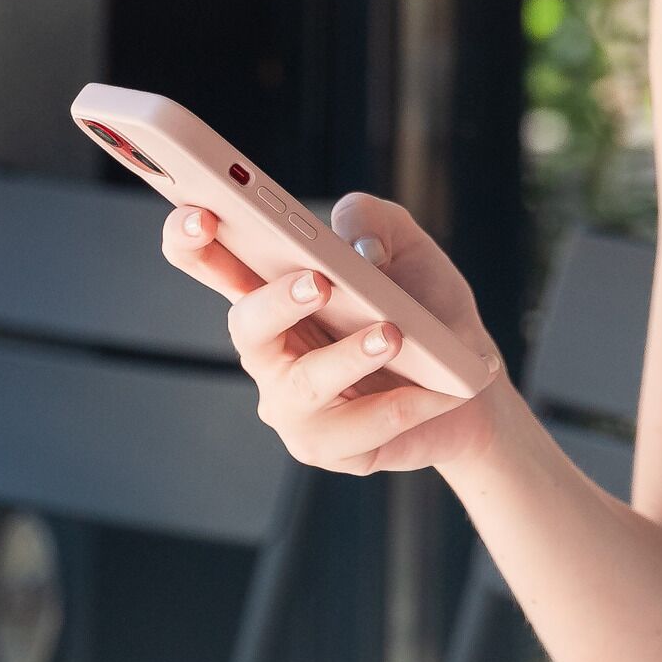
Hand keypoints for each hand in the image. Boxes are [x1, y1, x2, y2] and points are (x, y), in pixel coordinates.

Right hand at [160, 192, 508, 481]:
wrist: (471, 377)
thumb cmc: (423, 303)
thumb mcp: (404, 242)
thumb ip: (371, 218)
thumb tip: (357, 249)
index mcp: (271, 289)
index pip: (208, 259)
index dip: (190, 237)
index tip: (203, 214)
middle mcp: (269, 349)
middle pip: (245, 325)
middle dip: (277, 302)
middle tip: (319, 281)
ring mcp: (292, 403)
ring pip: (304, 384)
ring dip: (349, 356)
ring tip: (392, 334)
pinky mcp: (328, 447)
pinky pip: (358, 430)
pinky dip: (403, 404)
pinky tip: (438, 387)